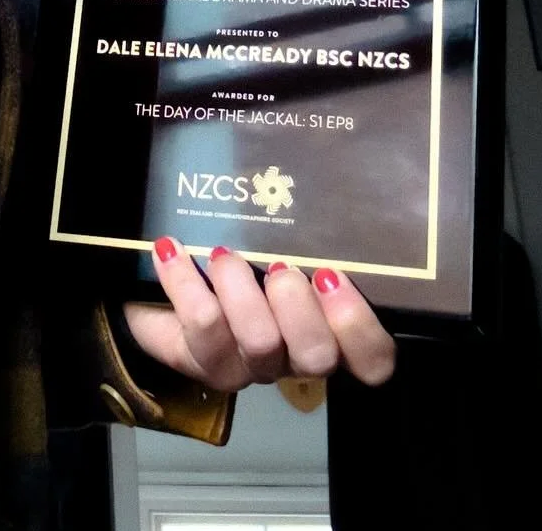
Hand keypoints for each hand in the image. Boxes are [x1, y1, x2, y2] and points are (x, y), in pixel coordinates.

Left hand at [123, 239, 395, 391]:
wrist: (168, 287)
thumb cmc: (239, 257)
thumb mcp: (277, 240)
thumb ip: (302, 228)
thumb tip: (312, 176)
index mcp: (327, 332)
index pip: (373, 360)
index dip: (359, 328)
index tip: (331, 277)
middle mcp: (293, 358)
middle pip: (317, 356)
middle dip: (298, 308)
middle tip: (277, 266)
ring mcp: (248, 366)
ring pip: (260, 344)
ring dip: (241, 292)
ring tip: (222, 254)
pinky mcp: (202, 361)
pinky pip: (199, 330)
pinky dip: (185, 283)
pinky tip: (171, 249)